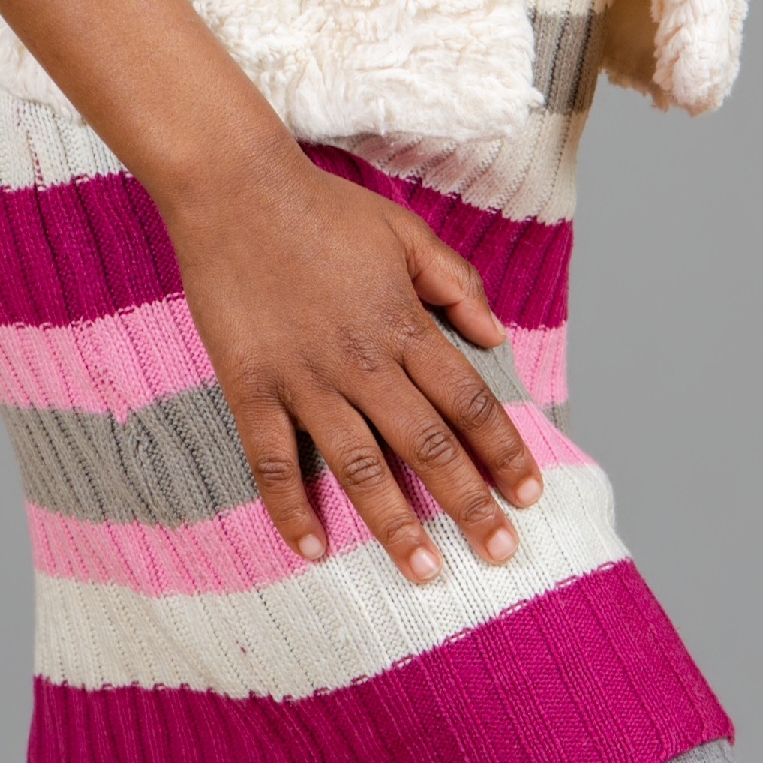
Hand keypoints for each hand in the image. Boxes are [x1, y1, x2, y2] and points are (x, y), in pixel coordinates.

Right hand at [160, 143, 546, 587]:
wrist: (234, 189)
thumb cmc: (323, 208)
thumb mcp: (405, 232)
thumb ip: (455, 284)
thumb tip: (496, 336)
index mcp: (403, 323)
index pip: (467, 400)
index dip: (503, 449)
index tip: (528, 493)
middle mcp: (361, 360)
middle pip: (426, 444)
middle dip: (468, 503)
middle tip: (500, 552)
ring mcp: (304, 378)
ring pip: (359, 466)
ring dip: (395, 524)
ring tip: (426, 572)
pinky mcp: (250, 386)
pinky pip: (272, 461)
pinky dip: (291, 510)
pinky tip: (314, 550)